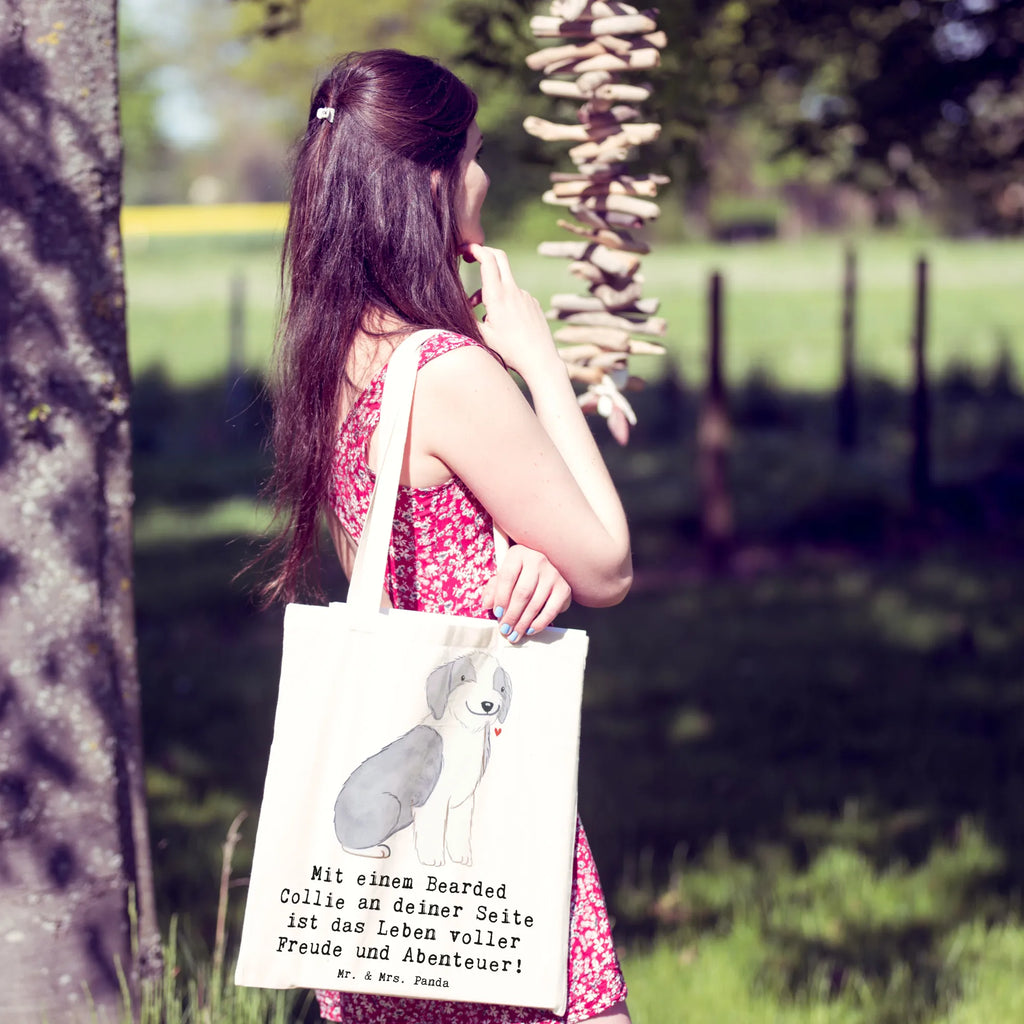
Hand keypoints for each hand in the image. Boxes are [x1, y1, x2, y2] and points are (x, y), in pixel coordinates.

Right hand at [464, 243, 561, 380]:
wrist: (540, 360)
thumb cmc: (510, 351)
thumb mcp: (482, 336)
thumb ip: (468, 317)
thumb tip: (457, 307)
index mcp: (498, 296)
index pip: (488, 259)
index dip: (475, 249)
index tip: (464, 249)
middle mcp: (513, 291)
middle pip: (499, 257)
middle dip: (484, 253)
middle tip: (471, 257)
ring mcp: (525, 296)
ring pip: (505, 281)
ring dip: (491, 288)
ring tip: (483, 313)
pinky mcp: (533, 303)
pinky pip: (515, 295)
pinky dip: (504, 300)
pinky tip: (504, 322)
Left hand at [481, 544, 571, 642]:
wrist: (545, 573)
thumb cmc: (519, 575)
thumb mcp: (503, 577)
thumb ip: (493, 589)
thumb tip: (487, 604)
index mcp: (518, 554)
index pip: (507, 576)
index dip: (500, 597)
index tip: (497, 613)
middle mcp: (537, 560)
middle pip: (522, 592)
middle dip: (512, 615)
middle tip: (505, 629)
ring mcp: (553, 574)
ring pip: (535, 603)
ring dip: (523, 623)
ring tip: (515, 633)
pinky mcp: (563, 588)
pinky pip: (551, 610)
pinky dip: (539, 623)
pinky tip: (530, 629)